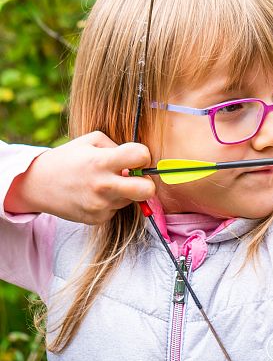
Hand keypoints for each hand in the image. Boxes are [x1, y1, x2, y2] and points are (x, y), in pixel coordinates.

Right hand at [5, 131, 154, 223]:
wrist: (35, 185)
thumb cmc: (67, 158)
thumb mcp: (90, 141)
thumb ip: (117, 147)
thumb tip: (138, 161)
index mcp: (102, 161)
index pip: (141, 156)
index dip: (143, 155)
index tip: (134, 157)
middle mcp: (103, 185)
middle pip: (148, 190)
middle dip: (148, 183)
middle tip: (137, 178)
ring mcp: (100, 205)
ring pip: (131, 199)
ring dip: (124, 191)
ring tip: (103, 183)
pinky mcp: (97, 219)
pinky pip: (116, 209)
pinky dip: (111, 202)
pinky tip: (94, 195)